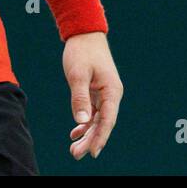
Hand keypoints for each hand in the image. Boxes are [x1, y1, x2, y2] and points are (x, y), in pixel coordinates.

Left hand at [63, 31, 122, 159]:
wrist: (84, 33)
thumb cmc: (82, 51)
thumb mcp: (78, 75)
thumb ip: (80, 98)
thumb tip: (81, 122)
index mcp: (112, 91)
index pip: (107, 120)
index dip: (100, 138)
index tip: (93, 152)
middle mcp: (111, 94)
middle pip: (103, 123)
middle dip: (91, 140)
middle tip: (75, 154)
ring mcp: (105, 93)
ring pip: (97, 120)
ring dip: (87, 134)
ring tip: (74, 149)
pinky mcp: (97, 91)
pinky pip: (93, 112)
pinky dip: (84, 122)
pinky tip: (75, 132)